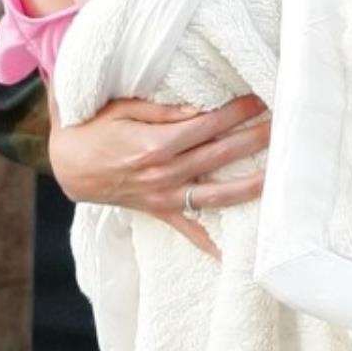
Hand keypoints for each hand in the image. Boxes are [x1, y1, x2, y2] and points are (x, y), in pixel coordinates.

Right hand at [47, 92, 268, 256]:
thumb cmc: (93, 129)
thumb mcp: (120, 108)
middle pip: (220, 154)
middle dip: (254, 138)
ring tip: (280, 175)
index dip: (236, 111)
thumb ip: (160, 108)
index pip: (207, 125)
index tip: (260, 99)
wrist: (68, 166)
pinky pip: (190, 230)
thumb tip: (198, 108)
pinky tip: (237, 251)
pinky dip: (211, 243)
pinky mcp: (160, 212)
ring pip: (217, 194)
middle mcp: (164, 173)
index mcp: (155, 144)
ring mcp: (164, 197)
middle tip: (284, 125)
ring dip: (251, 185)